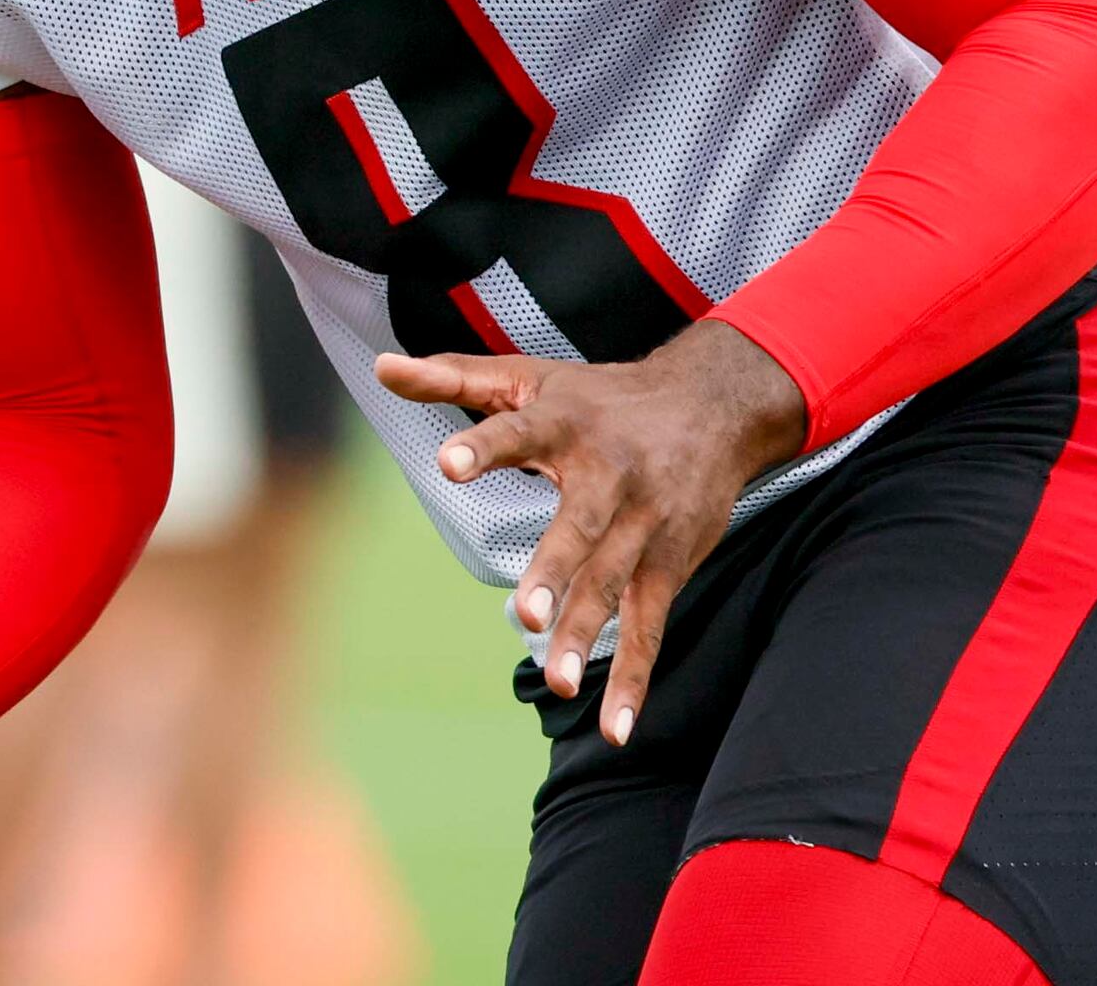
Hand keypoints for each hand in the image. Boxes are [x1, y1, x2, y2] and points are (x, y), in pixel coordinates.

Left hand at [375, 319, 805, 747]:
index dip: (484, 447)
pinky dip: (635, 679)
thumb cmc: (604, 397)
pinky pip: (651, 627)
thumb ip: (452, 378)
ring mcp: (644, 524)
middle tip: (524, 615)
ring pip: (614, 583)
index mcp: (565, 423)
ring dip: (588, 634)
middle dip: (556, 571)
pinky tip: (616, 729)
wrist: (715, 406)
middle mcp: (610, 474)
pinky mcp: (669, 564)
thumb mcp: (531, 378)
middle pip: (580, 527)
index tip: (446, 466)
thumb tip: (381, 367)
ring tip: (555, 682)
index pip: (518, 432)